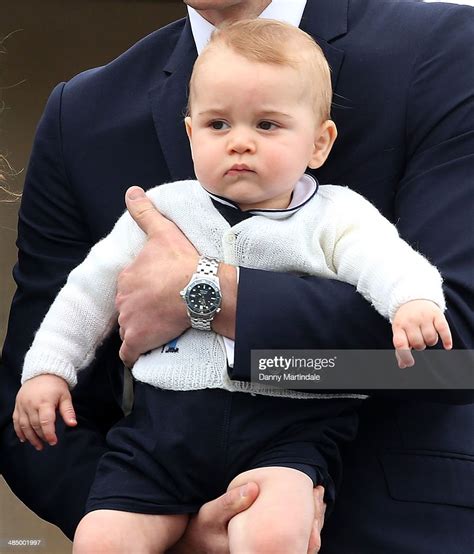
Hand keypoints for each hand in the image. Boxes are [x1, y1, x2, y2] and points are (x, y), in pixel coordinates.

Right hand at [12, 374, 76, 449]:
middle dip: (41, 437)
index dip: (49, 434)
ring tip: (38, 445)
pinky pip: (16, 422)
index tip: (54, 442)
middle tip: (48, 444)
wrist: (42, 373)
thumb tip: (73, 424)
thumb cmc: (56, 386)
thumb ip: (68, 411)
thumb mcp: (65, 396)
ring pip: (24, 426)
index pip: (45, 421)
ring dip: (30, 437)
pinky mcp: (17, 406)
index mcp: (45, 401)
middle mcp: (31, 404)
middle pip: (35, 425)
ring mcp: (22, 405)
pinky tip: (25, 439)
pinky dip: (19, 432)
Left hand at [117, 186, 199, 366]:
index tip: (159, 292)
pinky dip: (134, 354)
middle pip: (128, 308)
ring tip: (162, 327)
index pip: (129, 287)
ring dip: (140, 329)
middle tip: (162, 310)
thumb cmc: (183, 261)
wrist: (199, 289)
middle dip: (140, 310)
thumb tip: (131, 191)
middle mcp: (123, 298)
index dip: (143, 290)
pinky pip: (129, 353)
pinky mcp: (137, 340)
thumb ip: (145, 213)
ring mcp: (129, 320)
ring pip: (129, 327)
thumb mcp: (162, 232)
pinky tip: (142, 351)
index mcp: (127, 276)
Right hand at [168, 483, 325, 553]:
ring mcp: (267, 553)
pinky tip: (305, 504)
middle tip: (319, 491)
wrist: (197, 545)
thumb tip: (254, 488)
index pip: (292, 540)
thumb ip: (230, 503)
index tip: (313, 491)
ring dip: (310, 519)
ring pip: (299, 543)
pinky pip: (291, 540)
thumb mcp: (211, 515)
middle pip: (301, 543)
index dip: (308, 517)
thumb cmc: (203, 529)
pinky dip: (301, 523)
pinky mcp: (266, 549)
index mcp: (255, 551)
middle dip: (314, 517)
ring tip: (317, 495)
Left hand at [392, 299, 451, 367]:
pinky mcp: (436, 314)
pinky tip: (447, 346)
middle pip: (419, 344)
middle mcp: (410, 320)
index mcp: (398, 326)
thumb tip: (403, 365)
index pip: (400, 344)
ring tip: (427, 335)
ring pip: (431, 339)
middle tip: (419, 339)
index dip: (405, 356)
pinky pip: (444, 330)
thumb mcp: (399, 331)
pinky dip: (446, 340)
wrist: (412, 299)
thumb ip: (401, 348)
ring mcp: (424, 317)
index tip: (410, 363)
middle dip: (420, 346)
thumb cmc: (405, 321)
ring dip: (431, 342)